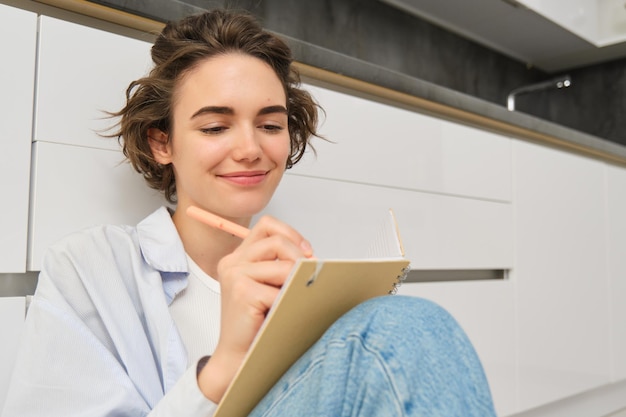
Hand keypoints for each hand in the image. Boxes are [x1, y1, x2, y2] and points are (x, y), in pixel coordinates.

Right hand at [197, 215, 312, 401]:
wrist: (239, 356)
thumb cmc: (257, 323)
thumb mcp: (269, 286)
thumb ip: (282, 266)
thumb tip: (313, 257)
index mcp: (237, 257)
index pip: (267, 225)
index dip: (290, 234)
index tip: (306, 252)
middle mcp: (232, 262)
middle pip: (277, 240)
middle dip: (299, 256)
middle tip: (310, 274)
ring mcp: (235, 275)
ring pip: (283, 265)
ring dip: (296, 282)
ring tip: (295, 297)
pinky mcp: (242, 291)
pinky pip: (281, 289)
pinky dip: (289, 301)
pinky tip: (284, 312)